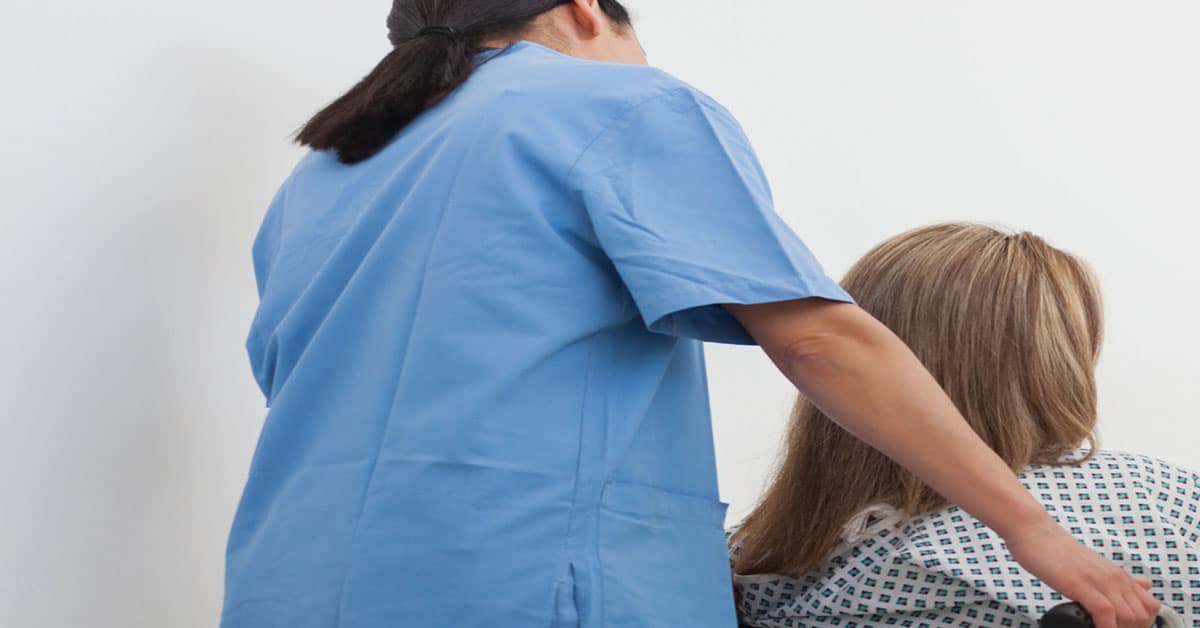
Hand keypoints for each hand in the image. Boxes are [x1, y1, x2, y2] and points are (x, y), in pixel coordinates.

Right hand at [1006, 518, 1160, 627]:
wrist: (1034, 531)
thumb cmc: (1058, 550)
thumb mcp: (1096, 564)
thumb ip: (1120, 578)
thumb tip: (1144, 585)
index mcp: (1119, 575)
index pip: (1151, 606)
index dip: (1142, 623)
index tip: (1124, 626)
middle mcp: (1114, 577)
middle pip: (1143, 616)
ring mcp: (1099, 580)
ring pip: (1130, 617)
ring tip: (1099, 627)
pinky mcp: (1081, 584)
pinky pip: (1105, 613)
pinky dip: (1104, 627)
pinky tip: (1093, 627)